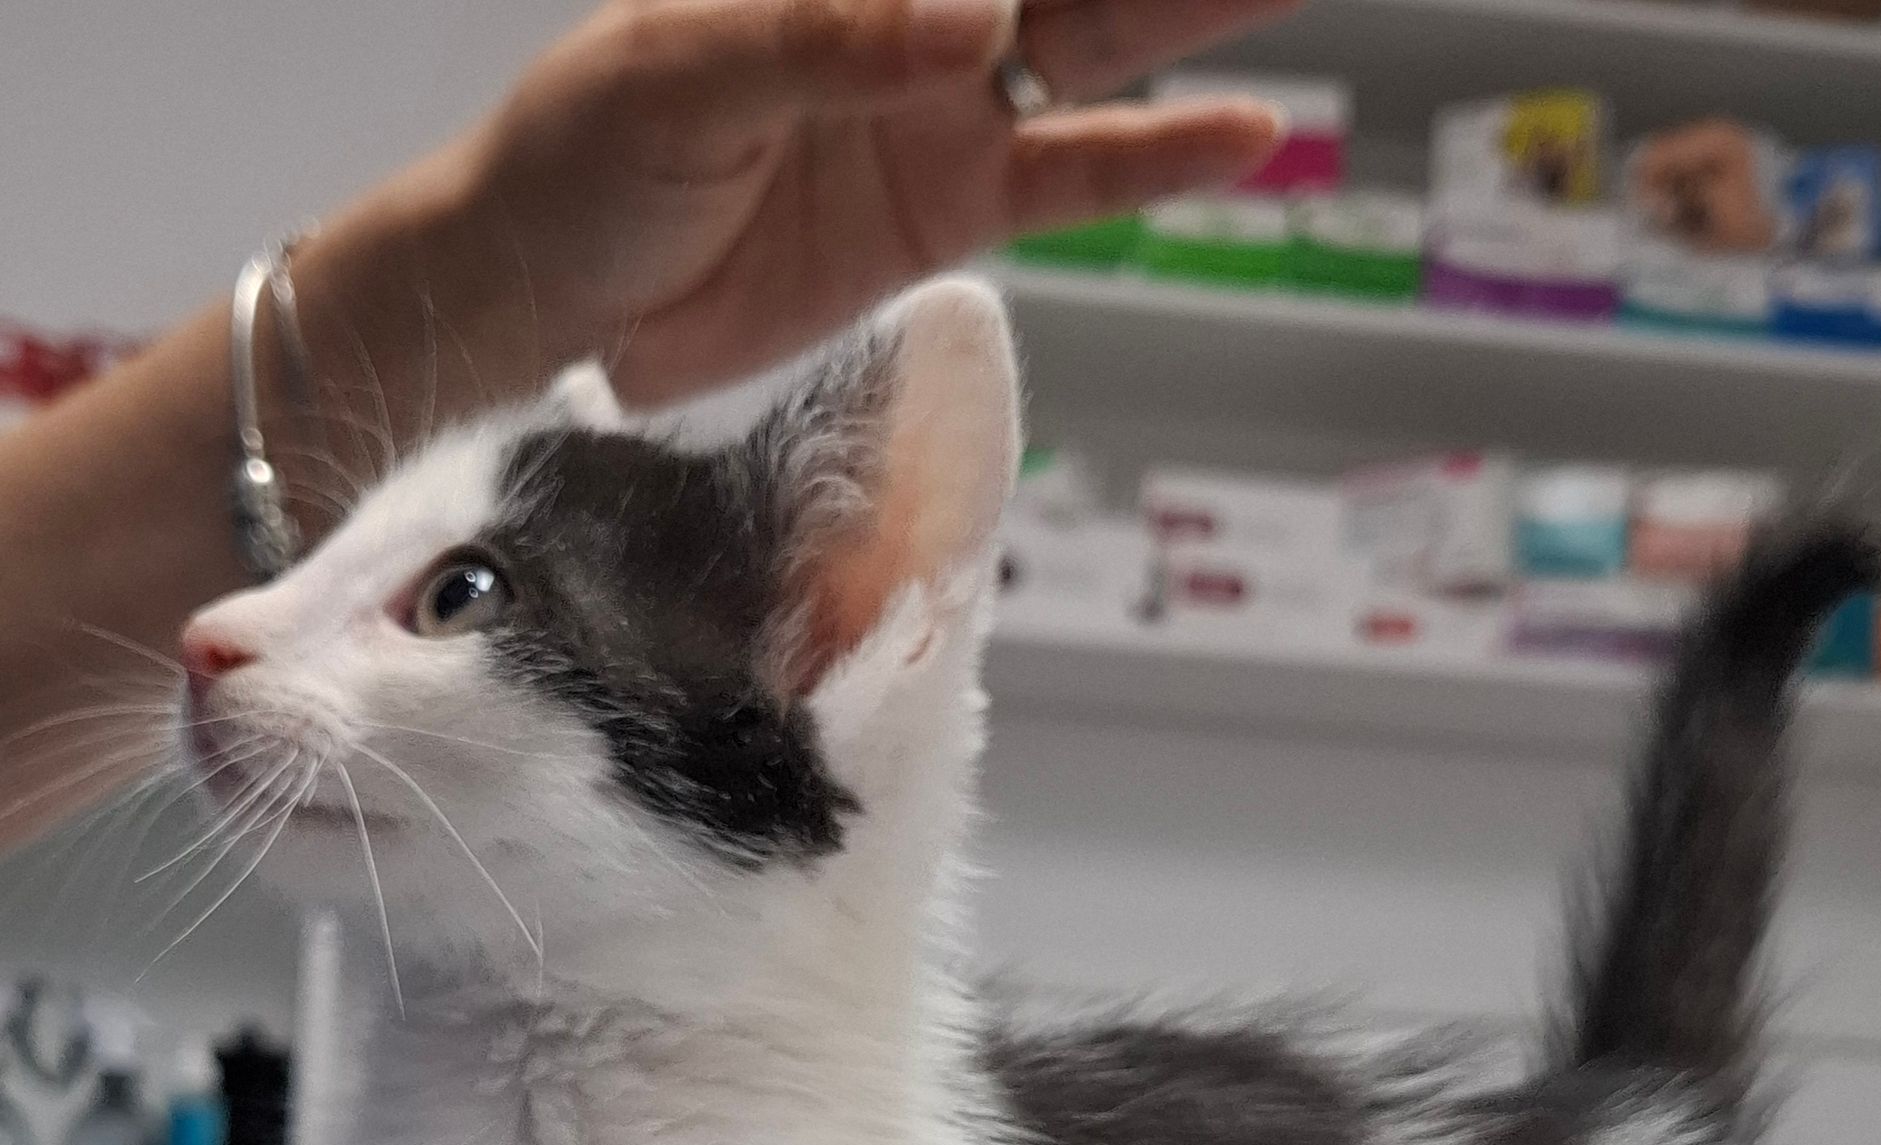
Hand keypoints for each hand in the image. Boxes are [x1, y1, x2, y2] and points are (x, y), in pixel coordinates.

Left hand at [435, 0, 1293, 403]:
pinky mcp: (951, 209)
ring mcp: (944, 105)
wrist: (550, 299)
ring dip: (1195, 12)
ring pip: (1101, 40)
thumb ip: (828, 36)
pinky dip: (1158, 160)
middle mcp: (914, 9)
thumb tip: (974, 17)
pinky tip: (1248, 131)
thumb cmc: (582, 157)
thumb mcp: (682, 76)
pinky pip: (1076, 177)